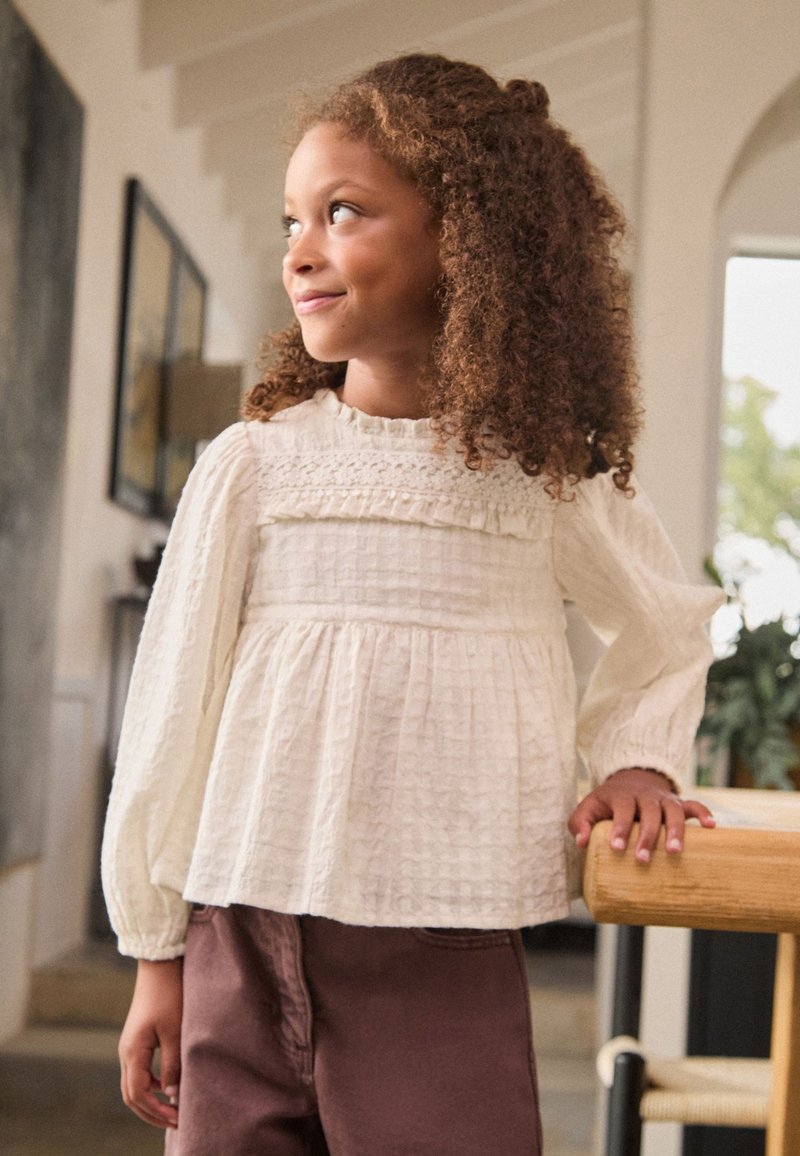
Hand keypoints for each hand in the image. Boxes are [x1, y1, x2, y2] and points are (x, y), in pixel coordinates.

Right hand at [119, 958, 182, 1128]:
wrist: (160, 966)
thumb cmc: (169, 996)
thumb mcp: (175, 1032)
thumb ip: (173, 1065)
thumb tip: (173, 1094)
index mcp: (132, 1052)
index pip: (138, 1095)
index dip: (156, 1112)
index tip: (177, 1119)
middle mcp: (126, 1052)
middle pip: (132, 1095)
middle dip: (151, 1112)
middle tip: (175, 1122)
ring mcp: (129, 1046)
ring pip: (134, 1084)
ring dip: (151, 1100)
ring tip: (173, 1109)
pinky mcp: (137, 1039)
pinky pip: (140, 1071)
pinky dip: (152, 1085)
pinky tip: (168, 1085)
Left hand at [567, 767, 715, 862]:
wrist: (631, 780)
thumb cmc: (607, 803)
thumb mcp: (589, 808)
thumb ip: (580, 824)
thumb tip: (581, 843)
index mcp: (622, 796)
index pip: (622, 809)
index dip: (619, 828)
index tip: (616, 848)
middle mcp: (645, 796)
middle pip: (649, 813)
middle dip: (646, 836)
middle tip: (642, 859)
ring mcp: (663, 799)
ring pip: (673, 811)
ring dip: (675, 830)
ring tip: (675, 851)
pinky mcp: (678, 803)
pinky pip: (694, 804)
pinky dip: (703, 813)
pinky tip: (711, 826)